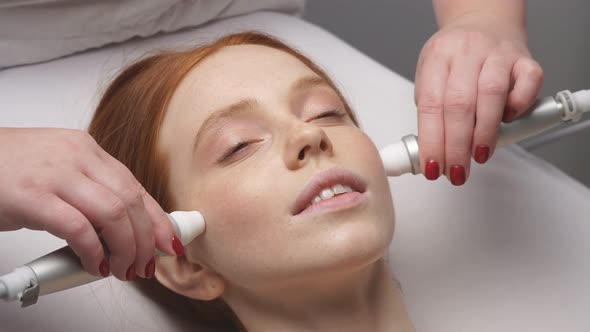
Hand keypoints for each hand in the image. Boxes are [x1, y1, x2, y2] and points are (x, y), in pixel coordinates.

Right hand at [0, 128, 178, 279]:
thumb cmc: (8, 171)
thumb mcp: (58, 173)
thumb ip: (89, 192)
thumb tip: (121, 229)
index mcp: (86, 150)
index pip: (135, 186)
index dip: (157, 218)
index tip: (168, 241)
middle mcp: (76, 156)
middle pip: (130, 201)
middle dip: (145, 239)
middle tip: (146, 264)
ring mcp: (55, 174)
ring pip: (113, 214)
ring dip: (125, 248)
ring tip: (123, 269)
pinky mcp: (31, 197)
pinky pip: (78, 228)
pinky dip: (93, 251)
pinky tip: (93, 264)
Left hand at [414, 21, 542, 184]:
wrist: (483, 22)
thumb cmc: (456, 57)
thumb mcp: (431, 74)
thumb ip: (431, 108)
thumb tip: (429, 152)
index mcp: (439, 56)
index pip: (430, 104)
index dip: (431, 140)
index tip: (432, 166)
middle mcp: (467, 52)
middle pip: (459, 104)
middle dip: (456, 145)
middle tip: (455, 171)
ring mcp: (498, 53)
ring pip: (492, 95)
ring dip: (485, 133)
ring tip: (479, 156)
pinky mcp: (525, 59)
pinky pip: (528, 84)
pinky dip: (519, 106)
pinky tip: (508, 121)